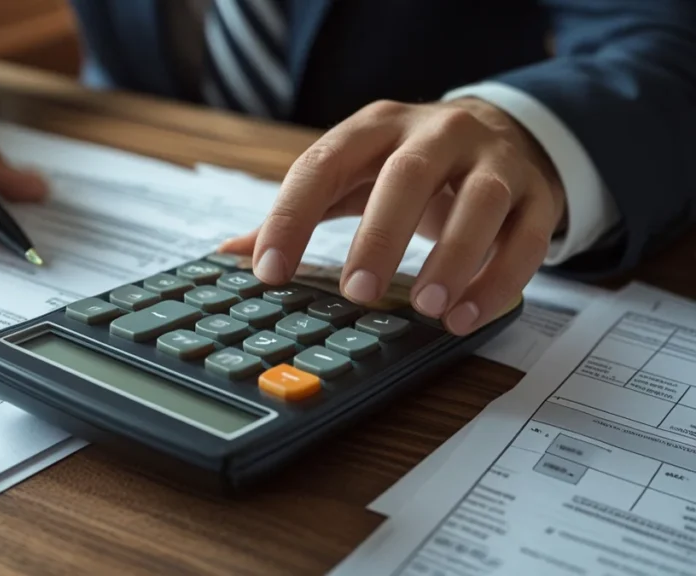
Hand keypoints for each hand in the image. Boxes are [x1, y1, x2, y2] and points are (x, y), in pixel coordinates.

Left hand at [220, 98, 565, 334]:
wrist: (506, 134)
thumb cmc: (414, 165)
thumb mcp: (356, 174)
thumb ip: (303, 210)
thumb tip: (231, 252)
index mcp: (376, 126)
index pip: (324, 163)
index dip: (292, 217)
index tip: (267, 272)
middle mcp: (437, 133)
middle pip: (408, 174)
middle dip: (380, 234)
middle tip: (355, 292)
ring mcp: (494, 160)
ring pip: (482, 200)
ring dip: (453, 257)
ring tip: (426, 307)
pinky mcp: (537, 193)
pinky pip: (528, 236)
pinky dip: (499, 280)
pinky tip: (465, 316)